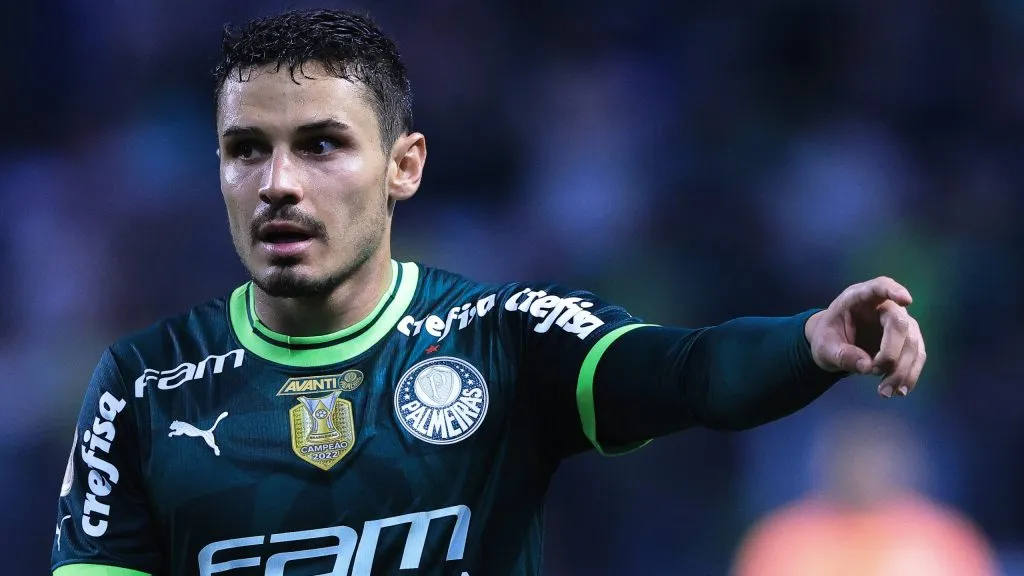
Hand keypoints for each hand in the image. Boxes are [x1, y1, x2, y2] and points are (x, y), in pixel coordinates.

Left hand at [804, 276, 926, 397]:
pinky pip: (916, 356)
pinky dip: (909, 375)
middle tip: (875, 372)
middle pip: (899, 323)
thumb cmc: (828, 337)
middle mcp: (883, 307)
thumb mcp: (824, 347)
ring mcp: (900, 323)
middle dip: (891, 352)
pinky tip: (899, 391)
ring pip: (912, 343)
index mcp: (858, 298)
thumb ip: (841, 354)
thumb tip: (867, 367)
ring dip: (902, 370)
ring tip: (884, 392)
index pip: (879, 287)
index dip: (893, 291)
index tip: (905, 300)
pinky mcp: (908, 341)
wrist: (834, 344)